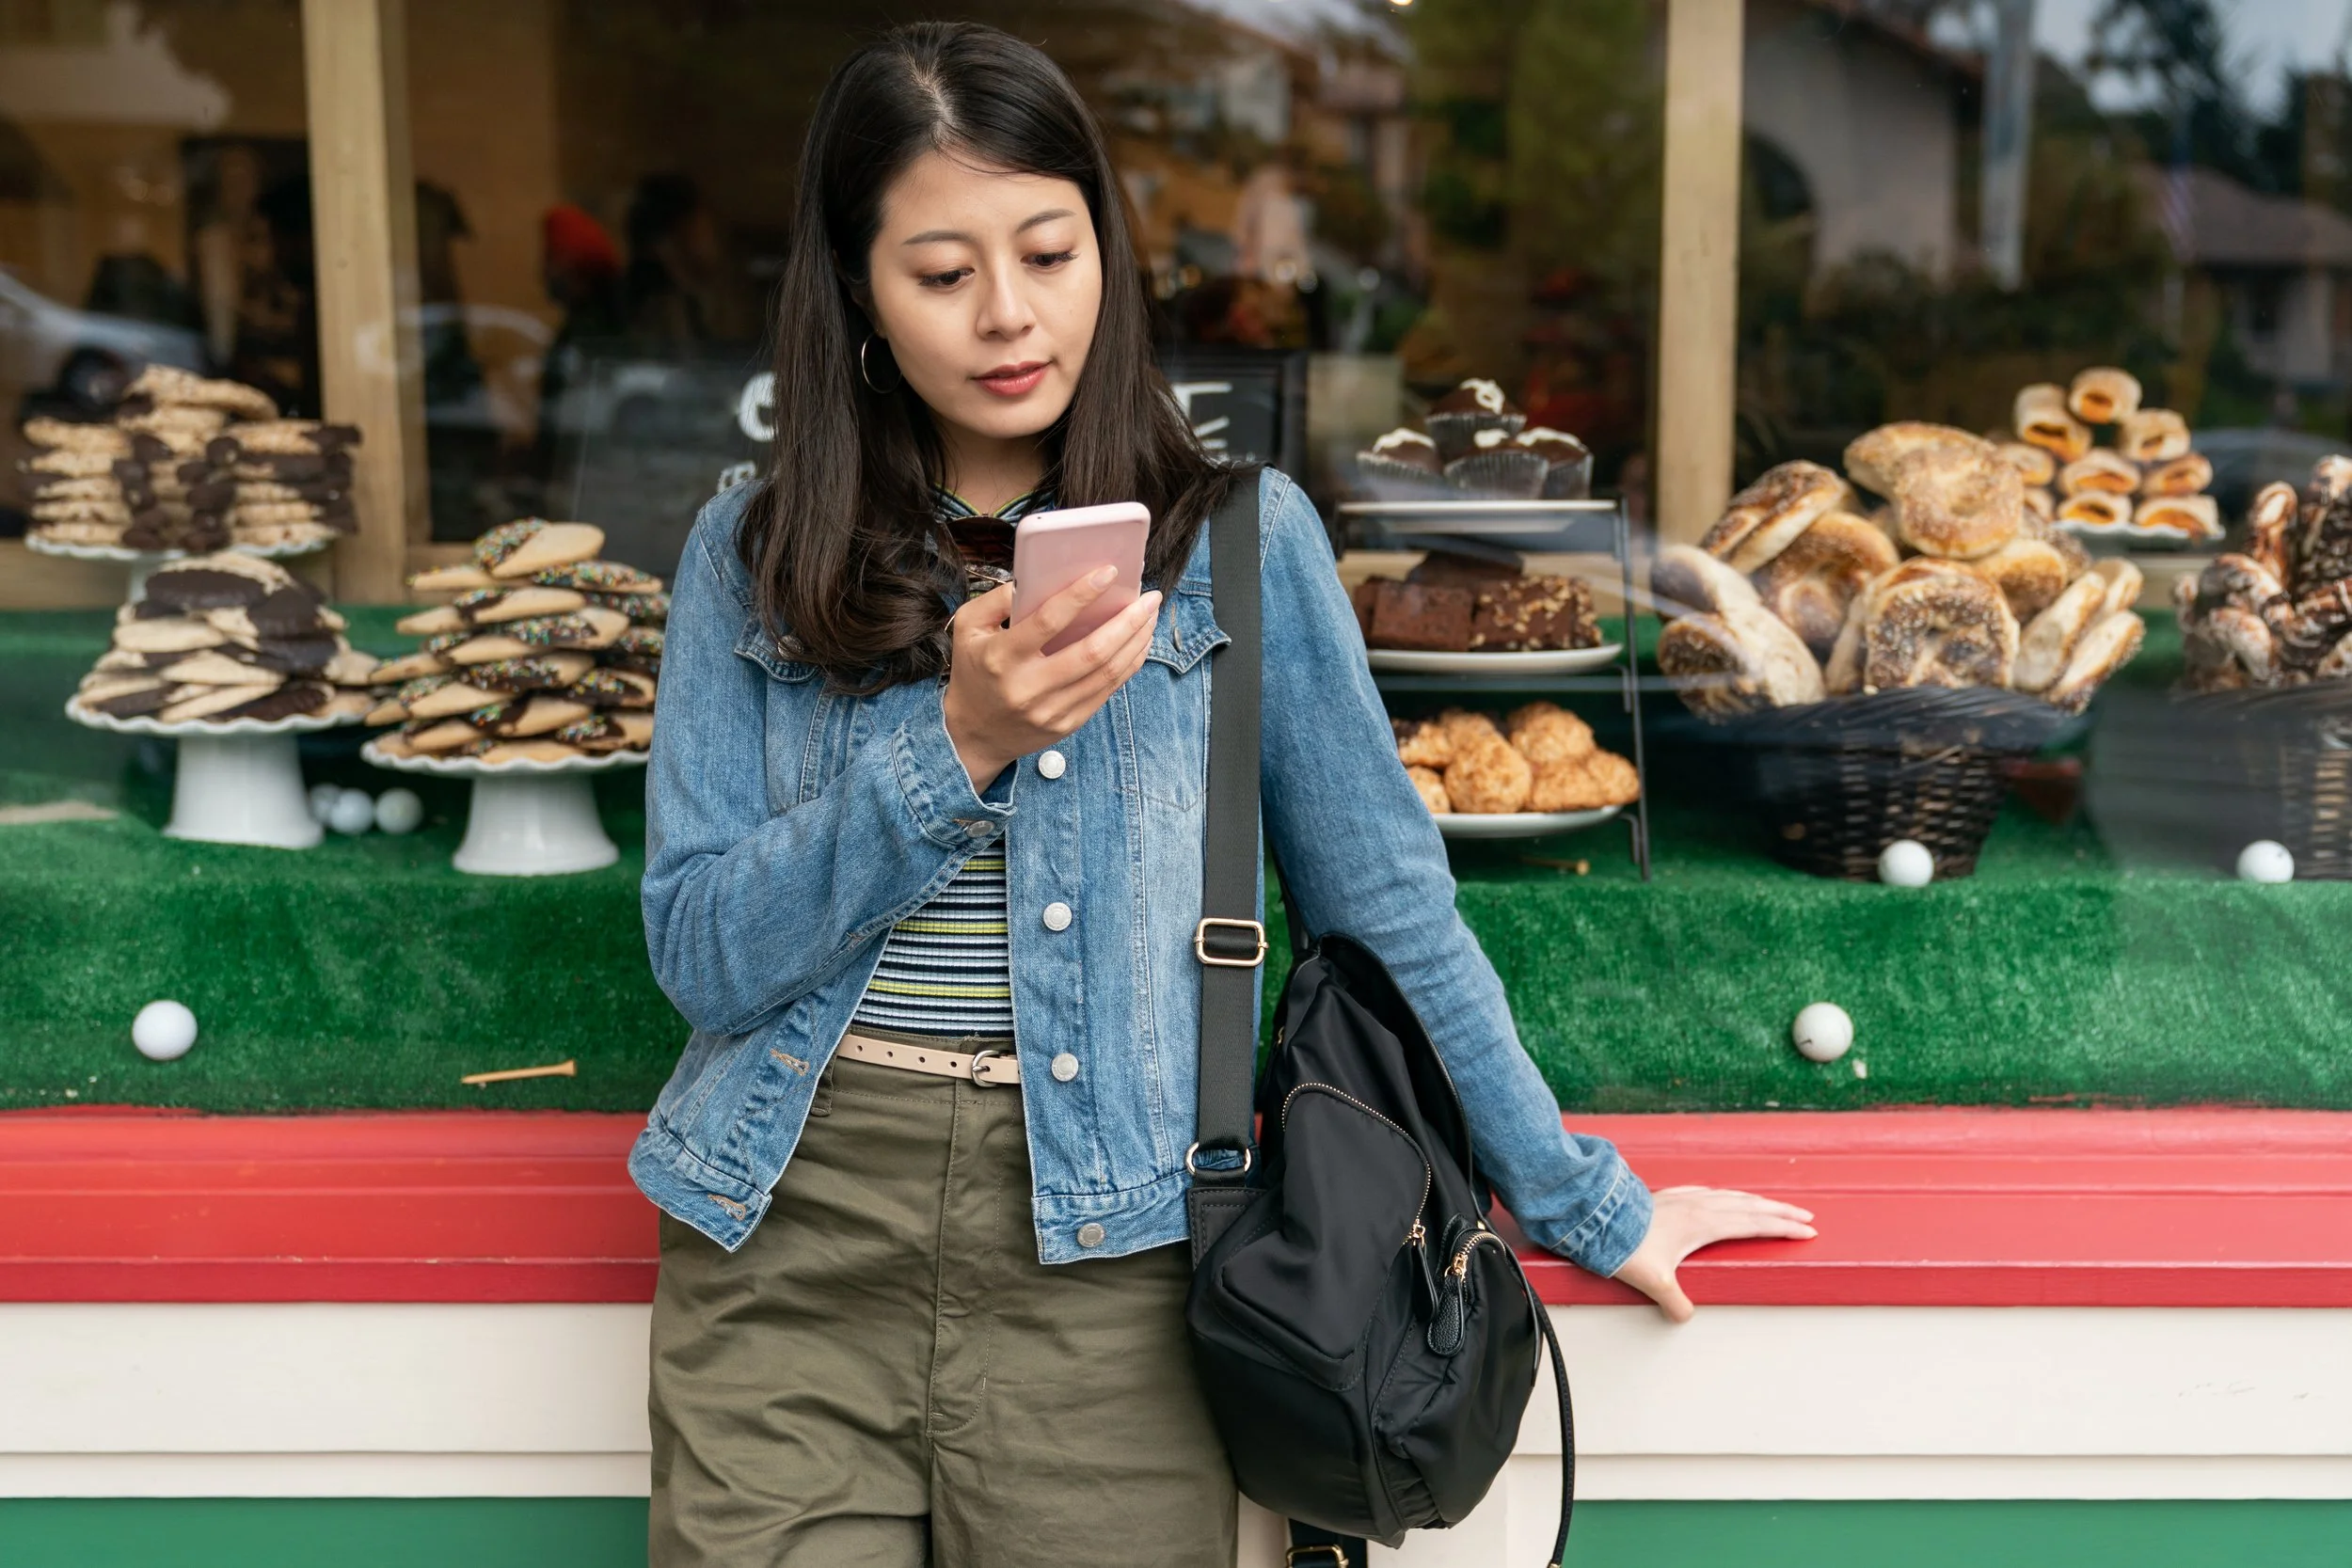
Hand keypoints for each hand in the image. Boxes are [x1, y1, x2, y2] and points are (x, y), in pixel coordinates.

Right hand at [943, 571, 1161, 789]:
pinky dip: (1129, 665)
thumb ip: (996, 599)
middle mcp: (1029, 687)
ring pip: (1107, 673)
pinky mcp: (1068, 724)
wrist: (972, 734)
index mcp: (1003, 657)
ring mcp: (1051, 710)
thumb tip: (1036, 578)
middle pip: (1092, 652)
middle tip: (1150, 597)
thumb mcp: (968, 629)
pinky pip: (1107, 691)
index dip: (1082, 595)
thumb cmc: (974, 671)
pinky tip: (1139, 643)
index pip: (1048, 621)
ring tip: (1150, 616)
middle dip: (1128, 621)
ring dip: (1136, 641)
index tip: (1109, 572)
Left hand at [1610, 1186, 1816, 1322]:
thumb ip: (1673, 1301)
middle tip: (1806, 1215)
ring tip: (1772, 1204)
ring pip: (1730, 1196)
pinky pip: (1705, 1191)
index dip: (1782, 1228)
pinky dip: (1723, 1194)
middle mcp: (1698, 1206)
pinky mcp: (1668, 1196)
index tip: (1807, 1231)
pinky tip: (1719, 1195)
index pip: (1754, 1224)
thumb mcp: (1652, 1280)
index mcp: (1703, 1224)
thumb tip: (1685, 1317)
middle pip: (1750, 1206)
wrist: (1596, 1217)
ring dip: (1755, 1200)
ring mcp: (1683, 1197)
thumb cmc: (1624, 1246)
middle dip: (1780, 1211)